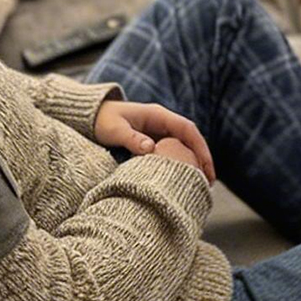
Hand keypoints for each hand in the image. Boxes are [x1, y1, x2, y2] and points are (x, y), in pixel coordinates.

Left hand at [94, 100, 214, 183]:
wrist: (91, 117)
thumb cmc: (102, 120)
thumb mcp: (115, 129)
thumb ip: (131, 138)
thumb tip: (150, 149)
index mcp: (157, 115)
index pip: (187, 129)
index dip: (200, 147)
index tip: (206, 167)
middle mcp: (162, 122)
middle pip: (190, 139)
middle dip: (202, 159)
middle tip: (208, 182)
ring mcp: (158, 132)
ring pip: (183, 147)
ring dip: (193, 163)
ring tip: (200, 185)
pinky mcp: (153, 141)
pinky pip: (172, 152)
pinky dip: (180, 164)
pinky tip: (183, 180)